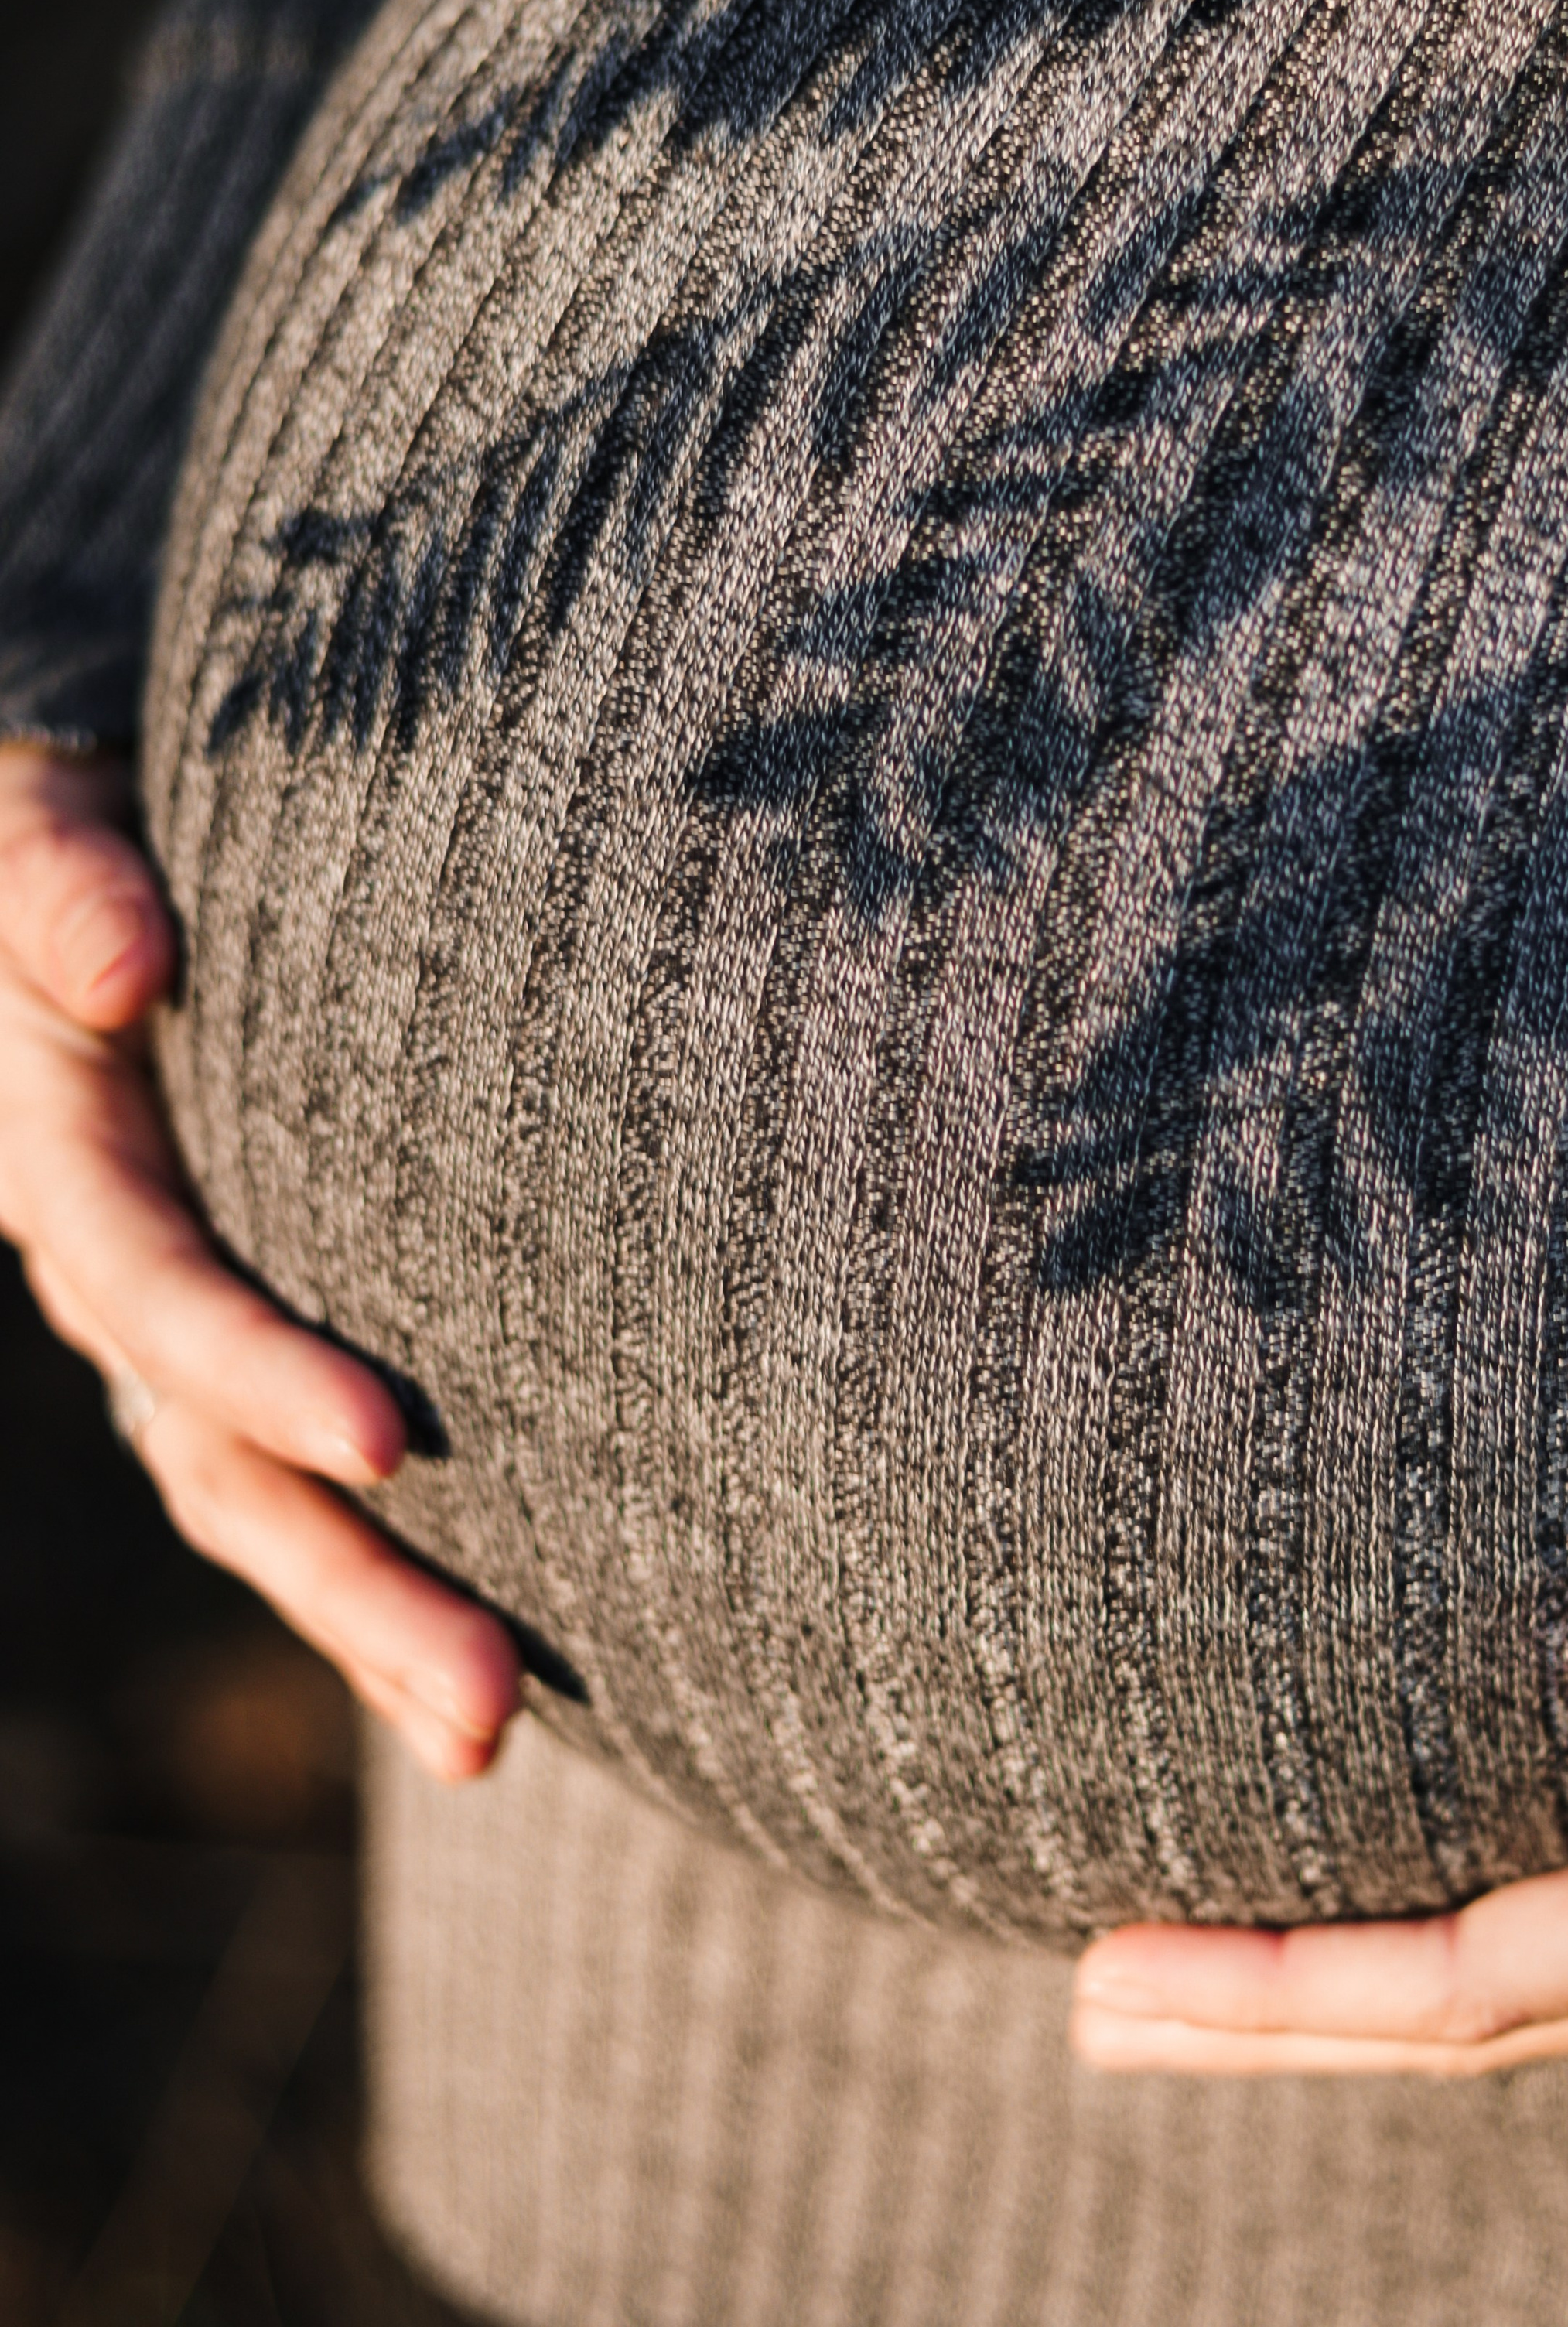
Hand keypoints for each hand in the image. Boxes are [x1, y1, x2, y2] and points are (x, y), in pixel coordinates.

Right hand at [0, 741, 517, 1779]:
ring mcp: (182, 1340)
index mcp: (72, 1173)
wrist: (87, 888)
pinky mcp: (249, 1350)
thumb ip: (62, 890)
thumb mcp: (44, 845)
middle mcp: (122, 1286)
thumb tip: (117, 970)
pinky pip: (305, 1483)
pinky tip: (509, 1664)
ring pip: (269, 1513)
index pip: (162, 1299)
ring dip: (379, 1626)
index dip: (258, 1376)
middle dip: (351, 1590)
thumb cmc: (80, 859)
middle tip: (494, 1703)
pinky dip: (388, 1576)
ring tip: (501, 1734)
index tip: (393, 1443)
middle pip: (226, 1470)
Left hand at [1070, 1569, 1567, 2072]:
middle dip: (1273, 2020)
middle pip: (1465, 2019)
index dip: (1287, 1988)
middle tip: (1093, 2015)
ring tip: (1211, 1994)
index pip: (1470, 1974)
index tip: (1114, 1975)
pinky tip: (1455, 1950)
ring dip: (1358, 2005)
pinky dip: (1482, 1972)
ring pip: (1525, 2003)